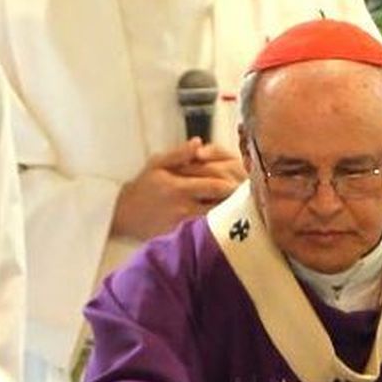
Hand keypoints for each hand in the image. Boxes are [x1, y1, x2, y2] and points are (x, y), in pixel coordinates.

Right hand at [113, 141, 244, 239]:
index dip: (235, 184)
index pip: (215, 184)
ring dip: (236, 219)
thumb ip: (179, 154)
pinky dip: (224, 233)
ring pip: (219, 223)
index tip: (248, 184)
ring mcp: (184, 225)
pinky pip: (209, 237)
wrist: (123, 214)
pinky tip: (234, 230)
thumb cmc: (143, 187)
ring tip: (251, 215)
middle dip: (241, 202)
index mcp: (178, 185)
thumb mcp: (156, 164)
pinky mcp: (184, 239)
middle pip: (222, 205)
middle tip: (258, 201)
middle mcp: (183, 206)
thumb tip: (199, 142)